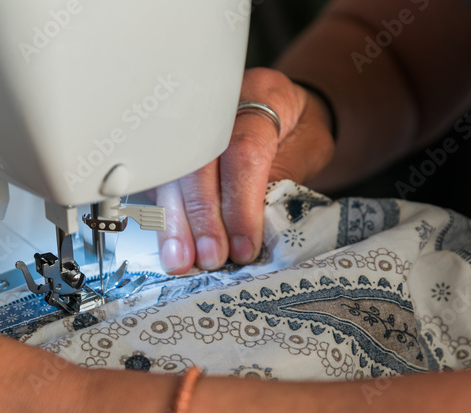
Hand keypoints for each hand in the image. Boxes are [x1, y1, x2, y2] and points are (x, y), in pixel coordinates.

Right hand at [154, 67, 335, 273]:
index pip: (244, 150)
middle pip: (199, 161)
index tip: (244, 244)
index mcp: (264, 95)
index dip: (241, 203)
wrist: (286, 111)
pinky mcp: (173, 146)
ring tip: (180, 260)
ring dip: (174, 222)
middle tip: (210, 257)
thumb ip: (285, 180)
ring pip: (172, 173)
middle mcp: (220, 104)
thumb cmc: (299, 130)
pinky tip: (167, 244)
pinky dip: (162, 216)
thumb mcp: (310, 150)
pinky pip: (160, 180)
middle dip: (203, 217)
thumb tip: (255, 228)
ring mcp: (189, 122)